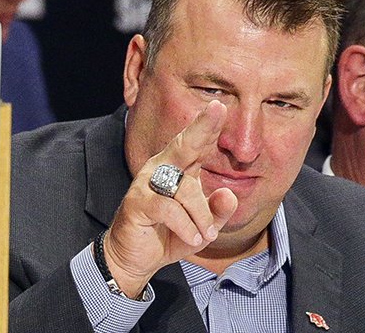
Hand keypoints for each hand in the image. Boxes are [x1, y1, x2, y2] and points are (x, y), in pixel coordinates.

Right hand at [103, 100, 237, 297]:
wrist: (135, 259)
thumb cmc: (170, 235)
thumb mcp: (202, 227)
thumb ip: (218, 211)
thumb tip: (229, 194)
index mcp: (178, 169)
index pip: (194, 144)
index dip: (206, 125)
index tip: (219, 106)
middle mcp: (160, 169)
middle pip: (182, 146)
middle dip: (201, 128)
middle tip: (217, 108)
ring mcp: (146, 184)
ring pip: (184, 189)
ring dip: (201, 215)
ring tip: (205, 235)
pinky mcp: (137, 203)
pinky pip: (169, 208)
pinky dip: (186, 225)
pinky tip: (191, 238)